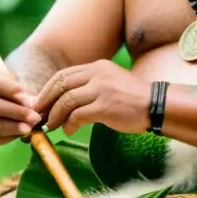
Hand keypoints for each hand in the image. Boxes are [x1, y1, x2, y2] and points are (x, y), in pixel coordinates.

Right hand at [0, 66, 42, 145]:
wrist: (29, 97)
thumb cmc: (26, 81)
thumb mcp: (27, 75)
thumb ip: (27, 84)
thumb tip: (28, 103)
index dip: (3, 86)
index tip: (23, 89)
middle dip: (13, 111)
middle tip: (33, 115)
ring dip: (11, 127)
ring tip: (30, 127)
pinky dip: (9, 137)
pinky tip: (24, 134)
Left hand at [34, 59, 151, 135]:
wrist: (156, 105)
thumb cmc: (133, 98)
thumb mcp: (109, 83)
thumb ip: (88, 87)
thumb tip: (63, 102)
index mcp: (97, 67)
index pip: (63, 75)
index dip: (48, 90)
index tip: (40, 103)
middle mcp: (97, 74)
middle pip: (61, 85)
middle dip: (46, 102)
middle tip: (39, 116)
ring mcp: (102, 90)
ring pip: (67, 101)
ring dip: (55, 115)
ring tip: (52, 126)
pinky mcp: (105, 107)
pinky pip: (78, 116)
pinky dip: (69, 124)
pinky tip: (68, 131)